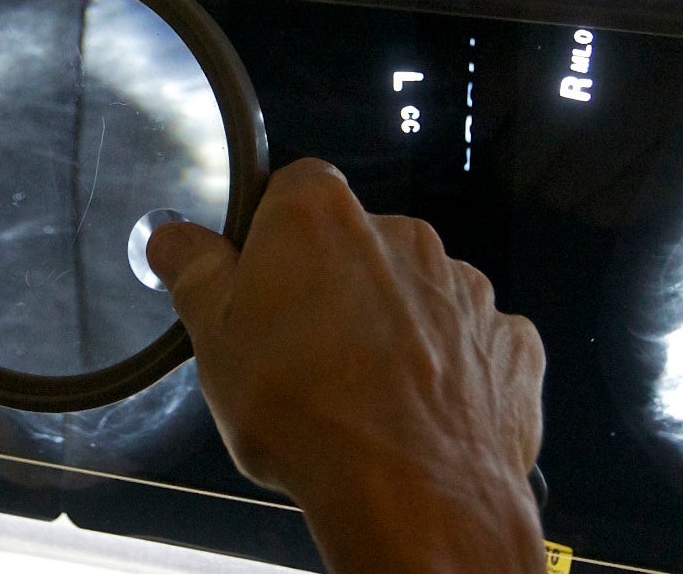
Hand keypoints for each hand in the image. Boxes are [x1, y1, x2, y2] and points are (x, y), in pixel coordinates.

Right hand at [147, 158, 545, 573]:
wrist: (412, 490)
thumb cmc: (307, 411)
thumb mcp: (214, 339)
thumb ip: (196, 272)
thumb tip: (175, 237)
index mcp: (323, 217)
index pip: (293, 192)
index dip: (272, 239)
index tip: (258, 286)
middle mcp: (403, 234)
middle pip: (359, 247)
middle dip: (336, 289)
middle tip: (305, 357)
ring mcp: (465, 285)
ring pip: (418, 296)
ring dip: (395, 330)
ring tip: (364, 397)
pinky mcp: (508, 339)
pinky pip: (472, 343)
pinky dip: (451, 370)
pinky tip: (422, 413)